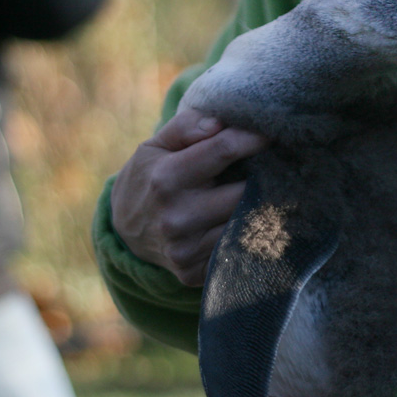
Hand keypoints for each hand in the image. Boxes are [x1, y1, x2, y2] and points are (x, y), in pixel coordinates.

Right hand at [111, 107, 269, 286]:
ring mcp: (185, 250)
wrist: (124, 229)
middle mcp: (176, 218)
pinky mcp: (193, 273)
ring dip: (256, 207)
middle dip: (259, 177)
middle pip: (243, 191)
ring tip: (257, 193)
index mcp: (166, 179)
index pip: (224, 150)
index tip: (271, 132)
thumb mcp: (155, 145)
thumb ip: (185, 127)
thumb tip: (219, 123)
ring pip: (245, 223)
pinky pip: (235, 249)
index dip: (253, 137)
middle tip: (269, 167)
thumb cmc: (149, 177)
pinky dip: (244, 234)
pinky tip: (243, 221)